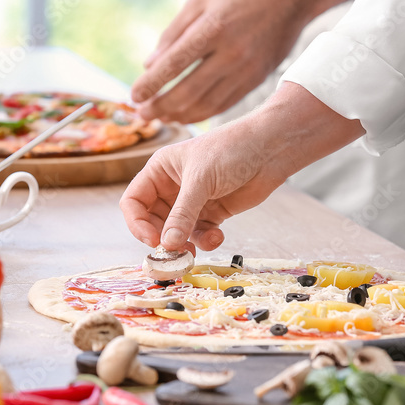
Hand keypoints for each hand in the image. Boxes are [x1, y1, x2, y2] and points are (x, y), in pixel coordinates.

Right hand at [120, 115, 284, 251]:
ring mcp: (192, 201)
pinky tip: (217, 235)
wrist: (271, 149)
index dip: (137, 223)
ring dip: (184, 244)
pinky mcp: (212, 212)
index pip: (134, 201)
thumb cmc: (231, 150)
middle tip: (173, 255)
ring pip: (176, 232)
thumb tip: (166, 244)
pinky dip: (205, 240)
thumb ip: (183, 213)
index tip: (152, 241)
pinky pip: (199, 234)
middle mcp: (171, 186)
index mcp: (160, 170)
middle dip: (162, 239)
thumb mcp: (201, 180)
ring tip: (194, 251)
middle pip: (153, 221)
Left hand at [129, 0, 308, 123]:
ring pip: (206, 104)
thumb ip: (173, 33)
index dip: (150, 84)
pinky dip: (201, 114)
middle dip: (160, 107)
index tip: (133, 96)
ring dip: (178, 115)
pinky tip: (184, 116)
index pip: (173, 64)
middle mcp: (231, 52)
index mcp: (213, 28)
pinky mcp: (257, 80)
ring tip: (159, 117)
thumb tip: (148, 65)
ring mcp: (246, 69)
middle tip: (141, 114)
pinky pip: (224, 104)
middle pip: (187, 91)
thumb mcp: (201, 1)